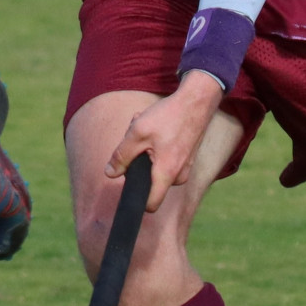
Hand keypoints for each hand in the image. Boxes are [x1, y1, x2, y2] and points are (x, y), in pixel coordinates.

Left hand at [105, 72, 223, 212]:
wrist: (196, 101)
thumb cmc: (168, 116)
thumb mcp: (137, 132)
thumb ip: (121, 156)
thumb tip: (109, 173)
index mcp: (166, 174)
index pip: (151, 205)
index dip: (136, 199)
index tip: (127, 185)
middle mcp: (179, 176)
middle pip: (149, 181)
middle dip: (138, 162)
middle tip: (137, 139)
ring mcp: (184, 168)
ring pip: (156, 167)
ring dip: (145, 149)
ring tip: (147, 129)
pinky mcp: (186, 158)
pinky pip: (165, 159)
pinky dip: (156, 146)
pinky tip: (157, 128)